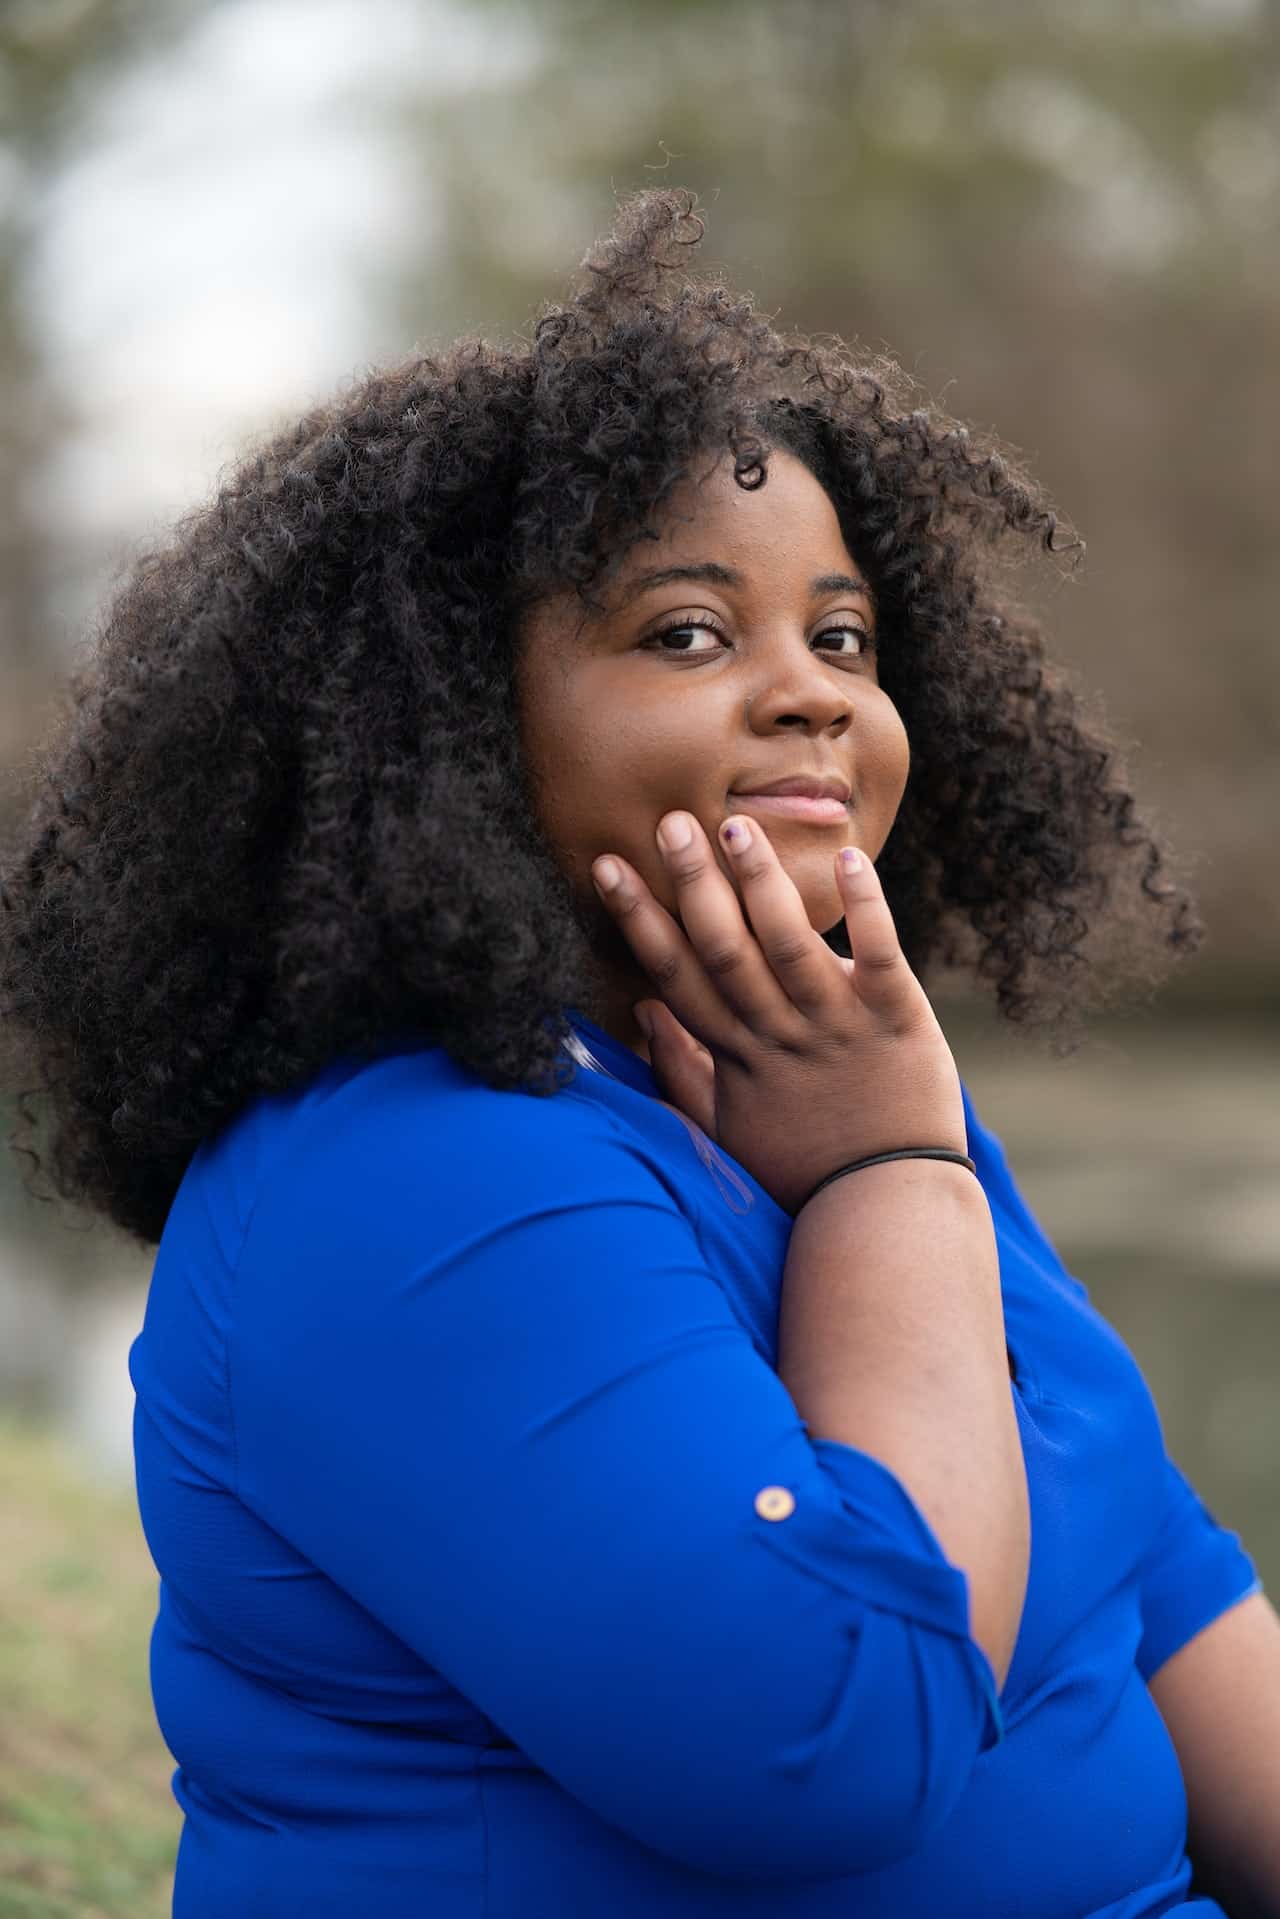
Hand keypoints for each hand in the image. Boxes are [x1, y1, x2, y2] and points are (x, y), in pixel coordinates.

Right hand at [592, 811, 966, 1216]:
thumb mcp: (727, 1129)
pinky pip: (879, 955)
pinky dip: (866, 908)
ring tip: (736, 826)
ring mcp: (837, 1027)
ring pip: (790, 946)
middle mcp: (779, 1035)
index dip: (640, 919)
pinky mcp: (897, 1020)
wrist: (888, 1206)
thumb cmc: (804, 1168)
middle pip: (724, 951)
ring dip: (762, 883)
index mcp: (736, 1055)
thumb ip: (683, 1071)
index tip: (609, 865)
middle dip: (694, 885)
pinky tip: (848, 859)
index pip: (676, 976)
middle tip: (671, 823)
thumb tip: (645, 1011)